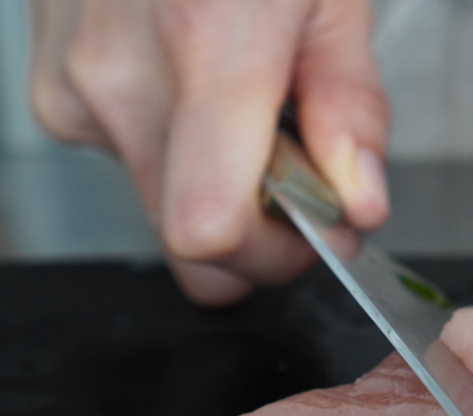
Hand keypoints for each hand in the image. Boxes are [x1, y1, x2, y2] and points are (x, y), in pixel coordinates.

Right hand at [29, 0, 388, 305]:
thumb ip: (350, 106)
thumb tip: (358, 204)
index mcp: (207, 43)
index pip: (210, 230)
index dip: (276, 255)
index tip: (321, 230)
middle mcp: (118, 77)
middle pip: (190, 241)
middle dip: (262, 234)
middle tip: (304, 177)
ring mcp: (73, 84)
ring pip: (162, 205)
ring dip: (222, 184)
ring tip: (251, 102)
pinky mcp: (54, 89)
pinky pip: (130, 159)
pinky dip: (179, 145)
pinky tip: (201, 84)